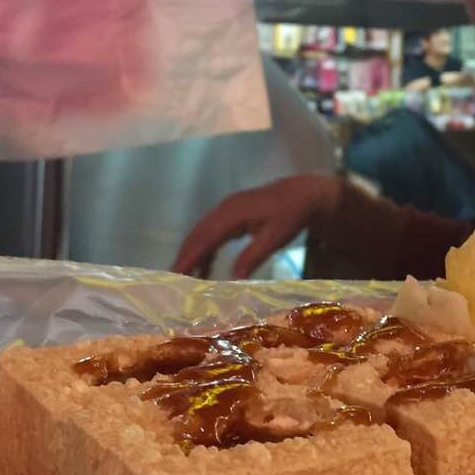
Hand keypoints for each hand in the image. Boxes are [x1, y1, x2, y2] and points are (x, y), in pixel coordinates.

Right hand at [173, 174, 340, 278]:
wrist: (303, 194)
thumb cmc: (290, 215)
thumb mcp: (273, 239)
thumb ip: (251, 257)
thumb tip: (232, 281)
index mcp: (232, 213)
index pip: (204, 238)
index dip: (189, 257)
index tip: (175, 274)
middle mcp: (224, 209)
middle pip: (197, 234)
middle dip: (184, 257)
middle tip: (171, 281)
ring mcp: (226, 210)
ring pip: (202, 233)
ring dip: (192, 254)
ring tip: (184, 278)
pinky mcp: (231, 215)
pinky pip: (212, 233)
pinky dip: (205, 250)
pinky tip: (205, 269)